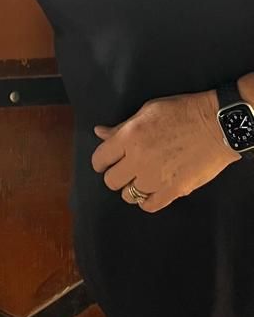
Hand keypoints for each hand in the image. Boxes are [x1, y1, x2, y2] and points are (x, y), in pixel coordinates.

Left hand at [91, 90, 239, 212]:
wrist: (216, 125)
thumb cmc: (182, 111)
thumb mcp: (148, 110)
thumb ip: (121, 126)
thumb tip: (100, 132)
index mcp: (130, 136)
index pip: (100, 158)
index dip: (101, 161)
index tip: (105, 162)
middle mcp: (138, 159)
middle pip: (111, 181)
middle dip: (115, 175)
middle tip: (124, 170)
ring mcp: (155, 178)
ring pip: (128, 195)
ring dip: (132, 188)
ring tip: (141, 179)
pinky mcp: (173, 191)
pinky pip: (149, 206)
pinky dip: (147, 201)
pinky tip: (151, 191)